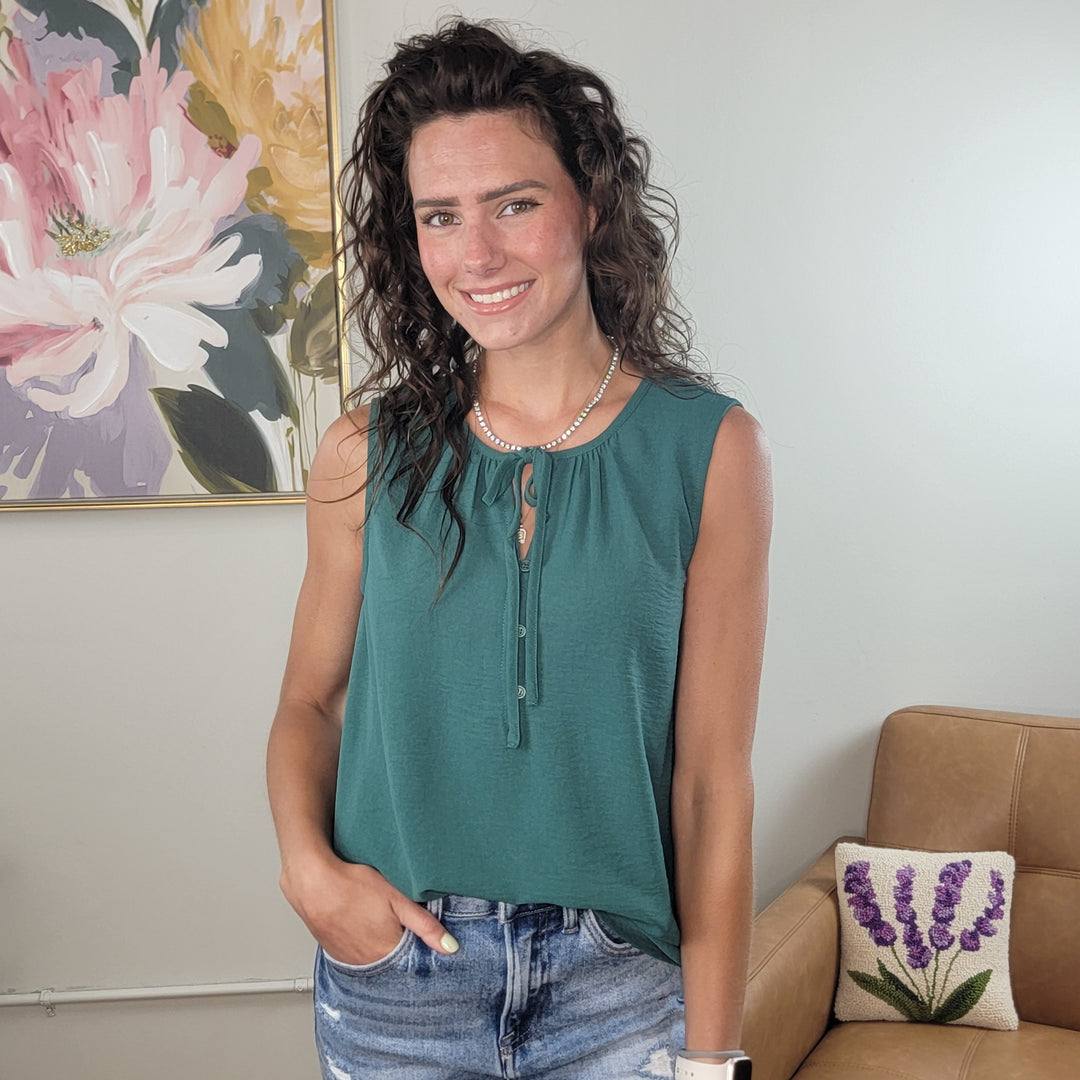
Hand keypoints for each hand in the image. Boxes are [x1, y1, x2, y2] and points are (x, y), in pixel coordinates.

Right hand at [281, 854, 457, 964]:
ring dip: (383, 949)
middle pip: (395, 962)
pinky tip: (366, 928)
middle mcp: (369, 963)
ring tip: (382, 925)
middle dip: (404, 949)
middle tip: (403, 928)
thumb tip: (450, 947)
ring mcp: (350, 960)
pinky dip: (366, 947)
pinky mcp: (336, 953)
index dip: (422, 949)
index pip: (414, 962)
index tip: (426, 939)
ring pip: (376, 960)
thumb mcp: (397, 899)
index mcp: (388, 952)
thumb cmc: (353, 886)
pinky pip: (358, 956)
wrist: (312, 883)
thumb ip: (425, 925)